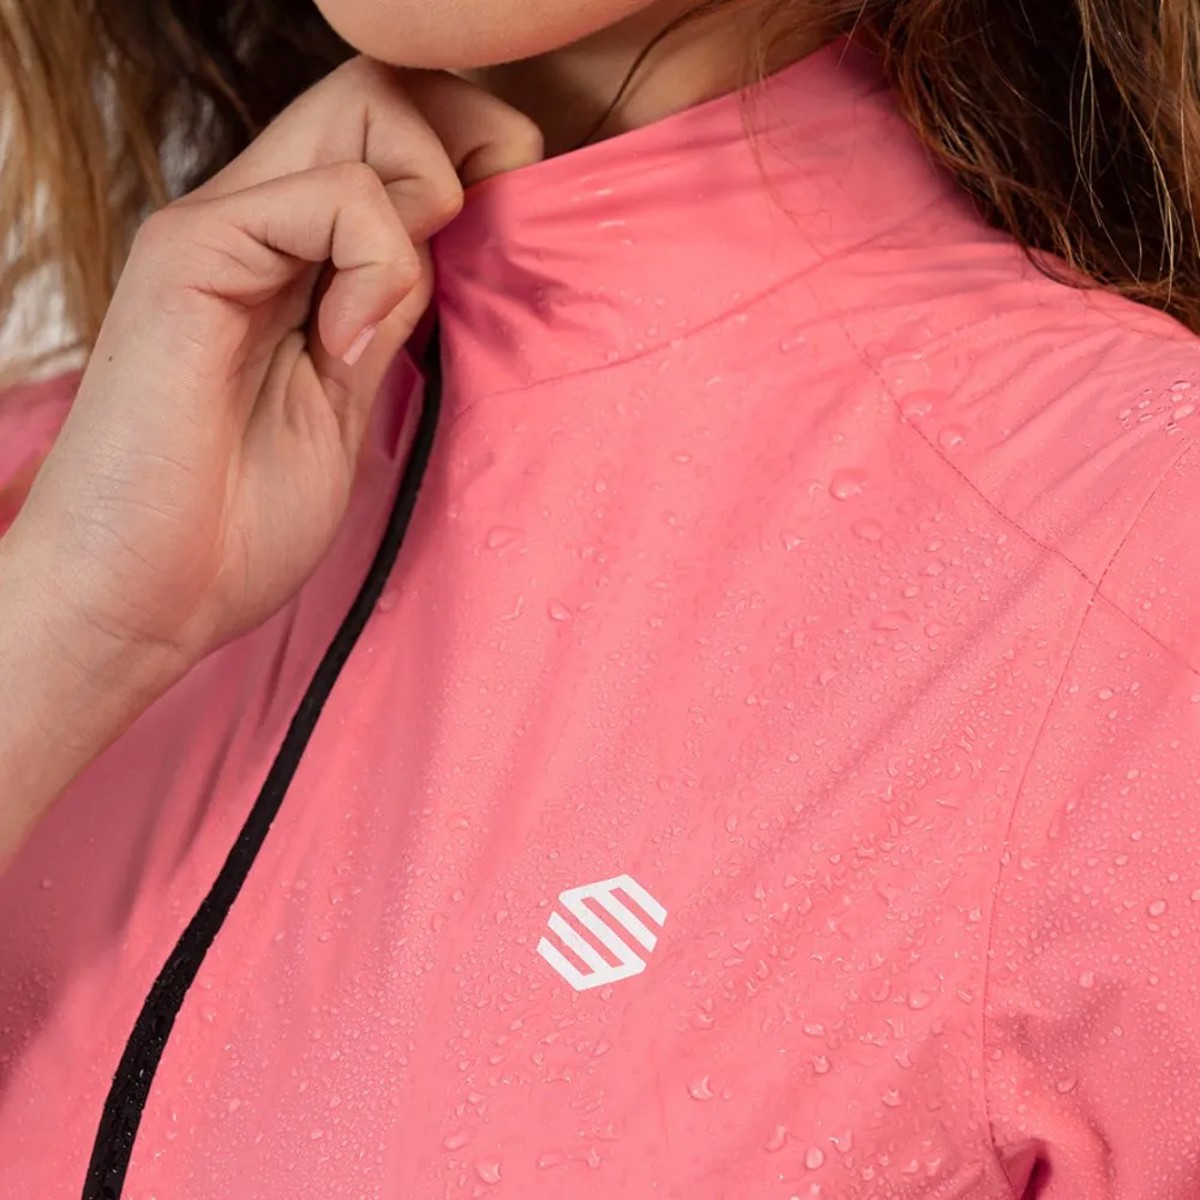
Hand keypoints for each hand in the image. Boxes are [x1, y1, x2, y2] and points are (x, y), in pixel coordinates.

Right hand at [5, 59, 540, 684]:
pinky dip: (378, 266)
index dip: (468, 156)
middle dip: (469, 144)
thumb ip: (386, 314)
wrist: (145, 595)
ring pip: (368, 110)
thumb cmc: (238, 523)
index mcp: (290, 253)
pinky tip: (345, 345)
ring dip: (425, 207)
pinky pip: (332, 194)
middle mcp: (255, 218)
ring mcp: (221, 227)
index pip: (391, 131)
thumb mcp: (347, 400)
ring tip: (378, 327)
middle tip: (475, 241)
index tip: (500, 237)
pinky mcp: (192, 252)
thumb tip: (443, 243)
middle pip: (384, 92)